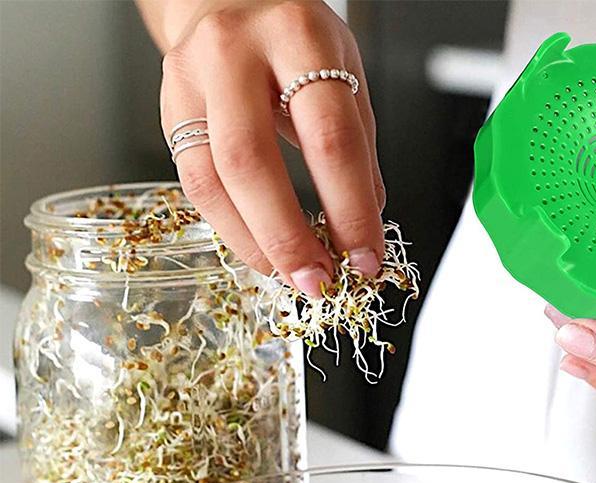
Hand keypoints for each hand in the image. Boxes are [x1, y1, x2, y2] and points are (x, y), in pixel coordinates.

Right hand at [154, 0, 384, 296]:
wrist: (229, 0)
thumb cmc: (293, 39)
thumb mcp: (344, 73)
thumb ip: (355, 147)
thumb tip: (364, 223)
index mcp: (298, 39)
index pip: (330, 141)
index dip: (350, 211)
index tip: (366, 258)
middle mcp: (234, 54)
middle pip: (254, 163)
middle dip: (289, 237)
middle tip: (318, 280)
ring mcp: (191, 80)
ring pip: (212, 180)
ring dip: (255, 243)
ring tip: (289, 274)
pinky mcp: (168, 110)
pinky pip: (194, 184)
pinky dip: (231, 228)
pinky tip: (259, 249)